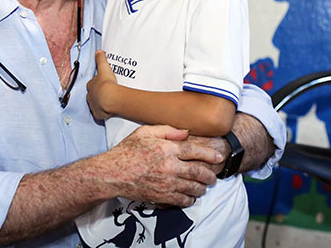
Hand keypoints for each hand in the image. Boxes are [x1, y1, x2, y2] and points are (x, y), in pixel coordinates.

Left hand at [86, 50, 117, 119]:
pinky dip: (103, 113)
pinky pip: (99, 114)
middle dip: (97, 94)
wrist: (110, 98)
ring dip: (100, 103)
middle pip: (92, 94)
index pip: (92, 84)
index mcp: (90, 85)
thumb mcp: (104, 68)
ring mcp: (93, 106)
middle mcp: (90, 96)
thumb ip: (101, 59)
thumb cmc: (107, 84)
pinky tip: (108, 111)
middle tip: (106, 93)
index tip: (103, 83)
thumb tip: (99, 51)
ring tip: (108, 101)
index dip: (96, 83)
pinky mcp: (98, 114)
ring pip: (95, 104)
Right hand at [102, 125, 221, 206]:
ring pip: (193, 187)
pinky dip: (190, 199)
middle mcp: (168, 166)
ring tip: (203, 186)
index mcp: (165, 148)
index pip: (194, 151)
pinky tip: (190, 196)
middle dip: (209, 175)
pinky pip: (182, 200)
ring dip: (202, 187)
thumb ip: (167, 130)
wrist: (112, 173)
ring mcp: (166, 183)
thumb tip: (186, 133)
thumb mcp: (145, 132)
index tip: (218, 157)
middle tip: (213, 176)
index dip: (209, 154)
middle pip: (198, 171)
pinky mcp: (161, 196)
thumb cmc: (127, 151)